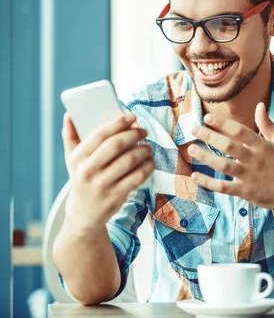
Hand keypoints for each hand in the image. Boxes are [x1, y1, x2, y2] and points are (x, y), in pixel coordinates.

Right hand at [62, 112, 154, 230]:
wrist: (84, 213)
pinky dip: (148, 166)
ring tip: (147, 146)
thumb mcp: (72, 160)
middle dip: (134, 134)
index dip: (118, 123)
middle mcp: (88, 171)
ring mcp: (102, 185)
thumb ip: (71, 136)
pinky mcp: (116, 196)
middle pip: (116, 145)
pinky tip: (149, 161)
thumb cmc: (82, 178)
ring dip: (144, 149)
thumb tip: (69, 114)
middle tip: (143, 130)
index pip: (99, 134)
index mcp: (77, 158)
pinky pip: (138, 176)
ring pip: (130, 160)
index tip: (131, 116)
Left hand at [188, 102, 273, 212]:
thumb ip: (267, 124)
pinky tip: (195, 175)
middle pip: (229, 147)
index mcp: (263, 146)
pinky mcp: (245, 192)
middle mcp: (255, 161)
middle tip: (194, 129)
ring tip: (191, 149)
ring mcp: (249, 177)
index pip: (240, 132)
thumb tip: (259, 105)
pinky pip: (223, 187)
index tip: (207, 117)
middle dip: (210, 137)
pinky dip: (208, 183)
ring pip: (224, 166)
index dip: (223, 124)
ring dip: (206, 157)